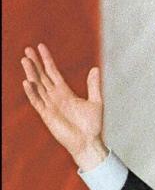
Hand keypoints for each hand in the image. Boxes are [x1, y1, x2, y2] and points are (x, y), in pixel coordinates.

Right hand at [21, 43, 106, 170]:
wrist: (88, 142)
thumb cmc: (92, 125)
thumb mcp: (96, 102)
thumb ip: (93, 85)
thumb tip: (95, 68)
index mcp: (65, 92)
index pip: (53, 72)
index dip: (47, 60)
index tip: (40, 47)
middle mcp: (55, 97)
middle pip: (42, 76)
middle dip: (35, 63)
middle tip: (27, 49)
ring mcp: (50, 105)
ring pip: (37, 86)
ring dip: (31, 73)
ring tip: (25, 60)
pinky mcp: (47, 115)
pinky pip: (37, 101)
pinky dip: (32, 92)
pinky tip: (27, 82)